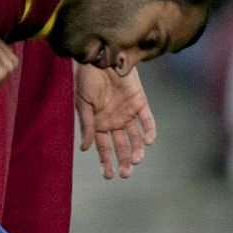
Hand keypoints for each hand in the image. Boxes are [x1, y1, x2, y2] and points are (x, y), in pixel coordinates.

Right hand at [75, 64, 156, 179]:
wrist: (101, 56)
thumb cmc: (87, 79)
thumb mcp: (82, 103)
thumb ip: (87, 125)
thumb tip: (85, 149)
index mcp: (99, 123)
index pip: (104, 147)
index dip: (106, 161)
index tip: (109, 175)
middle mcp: (114, 120)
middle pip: (121, 145)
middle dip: (124, 160)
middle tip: (126, 174)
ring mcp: (128, 112)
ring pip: (135, 136)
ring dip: (136, 149)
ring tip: (136, 160)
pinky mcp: (140, 101)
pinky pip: (147, 119)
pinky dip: (149, 130)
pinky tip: (147, 141)